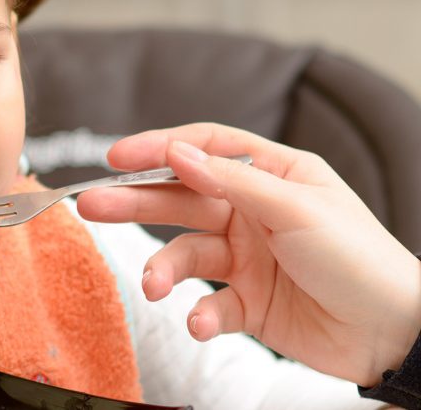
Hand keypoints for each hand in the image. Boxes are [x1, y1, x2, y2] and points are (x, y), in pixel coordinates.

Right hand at [75, 123, 420, 386]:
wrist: (393, 334)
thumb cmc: (360, 259)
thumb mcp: (296, 208)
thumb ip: (233, 181)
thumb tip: (176, 152)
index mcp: (273, 176)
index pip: (205, 150)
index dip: (159, 149)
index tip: (116, 156)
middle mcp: (253, 213)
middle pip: (182, 200)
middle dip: (135, 203)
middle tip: (91, 205)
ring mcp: (247, 259)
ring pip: (186, 255)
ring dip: (164, 270)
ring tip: (154, 287)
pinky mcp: (246, 303)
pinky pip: (207, 303)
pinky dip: (198, 314)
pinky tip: (199, 322)